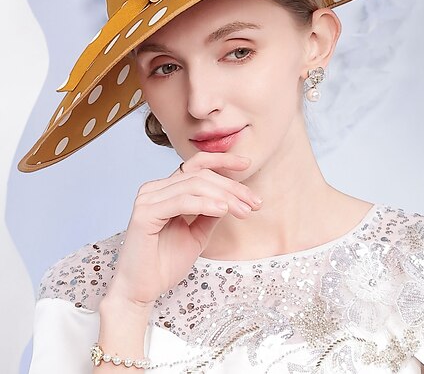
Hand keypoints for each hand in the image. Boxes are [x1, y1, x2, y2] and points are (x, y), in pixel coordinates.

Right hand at [104, 152, 261, 308]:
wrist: (142, 290)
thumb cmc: (165, 263)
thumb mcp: (198, 233)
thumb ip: (210, 212)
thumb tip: (232, 198)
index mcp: (166, 190)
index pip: (196, 164)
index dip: (222, 160)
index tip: (247, 164)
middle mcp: (155, 189)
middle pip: (201, 176)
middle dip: (232, 187)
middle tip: (255, 202)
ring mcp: (148, 198)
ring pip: (195, 185)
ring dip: (225, 196)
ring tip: (244, 210)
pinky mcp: (145, 213)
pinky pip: (182, 201)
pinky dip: (206, 203)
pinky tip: (223, 210)